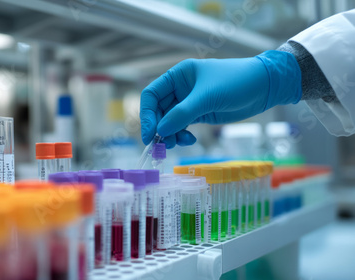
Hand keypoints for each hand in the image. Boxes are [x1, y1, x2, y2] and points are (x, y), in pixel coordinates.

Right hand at [140, 50, 301, 147]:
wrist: (264, 87)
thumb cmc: (236, 82)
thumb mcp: (207, 97)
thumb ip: (182, 114)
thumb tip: (160, 131)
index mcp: (177, 75)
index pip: (151, 95)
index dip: (146, 115)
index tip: (149, 134)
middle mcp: (180, 88)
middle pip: (158, 110)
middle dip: (159, 128)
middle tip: (162, 145)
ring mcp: (189, 102)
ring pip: (169, 121)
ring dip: (170, 134)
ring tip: (177, 143)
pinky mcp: (199, 114)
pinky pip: (181, 126)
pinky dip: (181, 135)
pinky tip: (189, 140)